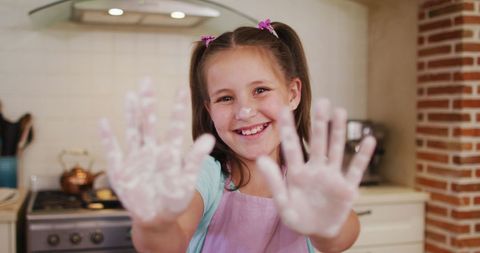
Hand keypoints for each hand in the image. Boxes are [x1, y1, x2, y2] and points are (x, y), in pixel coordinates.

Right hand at [99, 79, 214, 222]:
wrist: (157, 218)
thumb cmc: (175, 198)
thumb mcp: (187, 180)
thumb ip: (195, 160)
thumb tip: (209, 138)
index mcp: (169, 151)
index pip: (175, 125)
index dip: (177, 108)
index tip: (182, 88)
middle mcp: (152, 150)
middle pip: (149, 122)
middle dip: (148, 103)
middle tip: (147, 81)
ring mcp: (135, 158)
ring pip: (133, 132)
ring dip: (130, 114)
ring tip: (130, 95)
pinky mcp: (121, 171)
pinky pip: (113, 152)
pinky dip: (108, 138)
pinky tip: (103, 122)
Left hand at [257, 99, 375, 237]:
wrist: (318, 232)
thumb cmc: (298, 217)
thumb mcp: (283, 203)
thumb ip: (274, 181)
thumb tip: (260, 158)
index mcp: (297, 173)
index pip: (291, 147)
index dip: (288, 128)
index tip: (284, 108)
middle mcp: (315, 170)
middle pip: (318, 142)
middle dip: (320, 123)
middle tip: (322, 102)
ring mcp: (332, 177)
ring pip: (336, 150)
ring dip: (338, 132)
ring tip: (340, 111)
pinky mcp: (347, 188)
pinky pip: (355, 170)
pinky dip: (362, 156)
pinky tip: (368, 140)